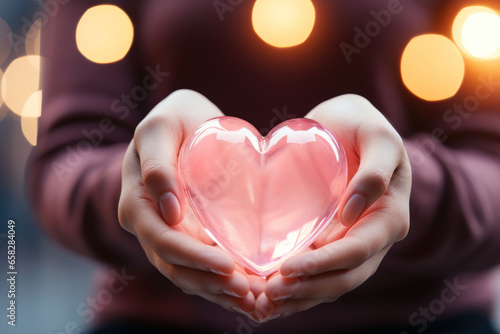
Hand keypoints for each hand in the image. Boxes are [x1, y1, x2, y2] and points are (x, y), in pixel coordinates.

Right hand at [118, 89, 253, 313]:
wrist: (184, 123)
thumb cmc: (173, 119)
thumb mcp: (160, 128)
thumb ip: (158, 164)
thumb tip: (169, 212)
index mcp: (136, 204)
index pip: (162, 241)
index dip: (193, 258)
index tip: (228, 265)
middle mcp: (148, 227)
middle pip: (175, 267)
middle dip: (210, 283)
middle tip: (249, 291)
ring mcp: (166, 234)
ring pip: (187, 274)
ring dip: (218, 291)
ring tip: (252, 300)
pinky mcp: (186, 236)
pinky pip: (198, 267)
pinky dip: (219, 282)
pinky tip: (246, 290)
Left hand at [254, 94, 411, 320]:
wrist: (345, 123)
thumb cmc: (362, 125)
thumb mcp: (377, 136)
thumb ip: (374, 170)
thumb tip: (351, 213)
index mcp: (390, 217)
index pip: (358, 252)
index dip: (325, 265)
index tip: (288, 269)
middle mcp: (374, 238)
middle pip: (343, 278)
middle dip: (307, 290)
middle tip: (267, 296)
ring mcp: (353, 243)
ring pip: (330, 283)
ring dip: (299, 298)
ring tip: (262, 306)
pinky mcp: (332, 241)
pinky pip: (318, 272)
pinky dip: (296, 288)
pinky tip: (269, 296)